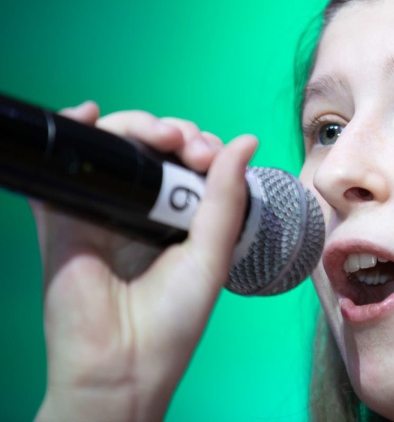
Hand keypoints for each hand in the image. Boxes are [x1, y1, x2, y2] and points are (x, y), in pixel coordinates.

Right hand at [33, 102, 257, 421]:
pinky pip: (61, 169)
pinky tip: (87, 116)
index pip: (188, 163)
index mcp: (179, 218)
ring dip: (137, 127)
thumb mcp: (212, 252)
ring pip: (114, 150)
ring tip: (162, 135)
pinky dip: (71, 133)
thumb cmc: (173, 320)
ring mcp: (102, 210)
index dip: (201, 147)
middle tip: (191, 145)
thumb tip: (246, 140)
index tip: (212, 153)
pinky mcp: (64, 218)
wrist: (125, 365)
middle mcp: (140, 210)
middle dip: (175, 133)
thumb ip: (226, 197)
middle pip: (152, 149)